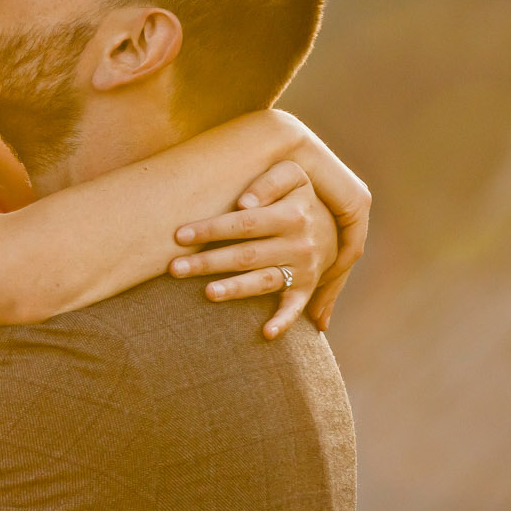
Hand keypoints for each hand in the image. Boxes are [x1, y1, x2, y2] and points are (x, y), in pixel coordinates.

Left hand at [169, 160, 336, 338]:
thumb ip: (270, 181)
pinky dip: (283, 322)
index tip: (178, 235)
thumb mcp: (292, 176)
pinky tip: (265, 334)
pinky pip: (294, 307)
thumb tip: (244, 203)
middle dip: (208, 262)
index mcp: (292, 213)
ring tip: (207, 293)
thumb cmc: (297, 194)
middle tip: (174, 268)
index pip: (244, 222)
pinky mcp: (306, 288)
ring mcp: (303, 268)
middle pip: (246, 254)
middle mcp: (298, 243)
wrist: (336, 222)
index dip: (211, 229)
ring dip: (235, 289)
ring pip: (263, 281)